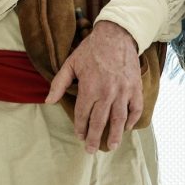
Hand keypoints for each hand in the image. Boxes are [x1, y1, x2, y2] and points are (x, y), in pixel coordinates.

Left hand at [45, 21, 142, 152]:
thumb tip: (49, 101)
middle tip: (91, 150)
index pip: (83, 115)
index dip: (80, 127)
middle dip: (94, 138)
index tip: (79, 135)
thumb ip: (59, 83)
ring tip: (112, 146)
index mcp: (89, 88)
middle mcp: (106, 93)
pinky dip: (131, 120)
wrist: (117, 35)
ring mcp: (123, 92)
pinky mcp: (135, 88)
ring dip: (115, 135)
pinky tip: (126, 127)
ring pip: (118, 119)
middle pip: (99, 122)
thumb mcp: (71, 63)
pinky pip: (136, 109)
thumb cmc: (91, 49)